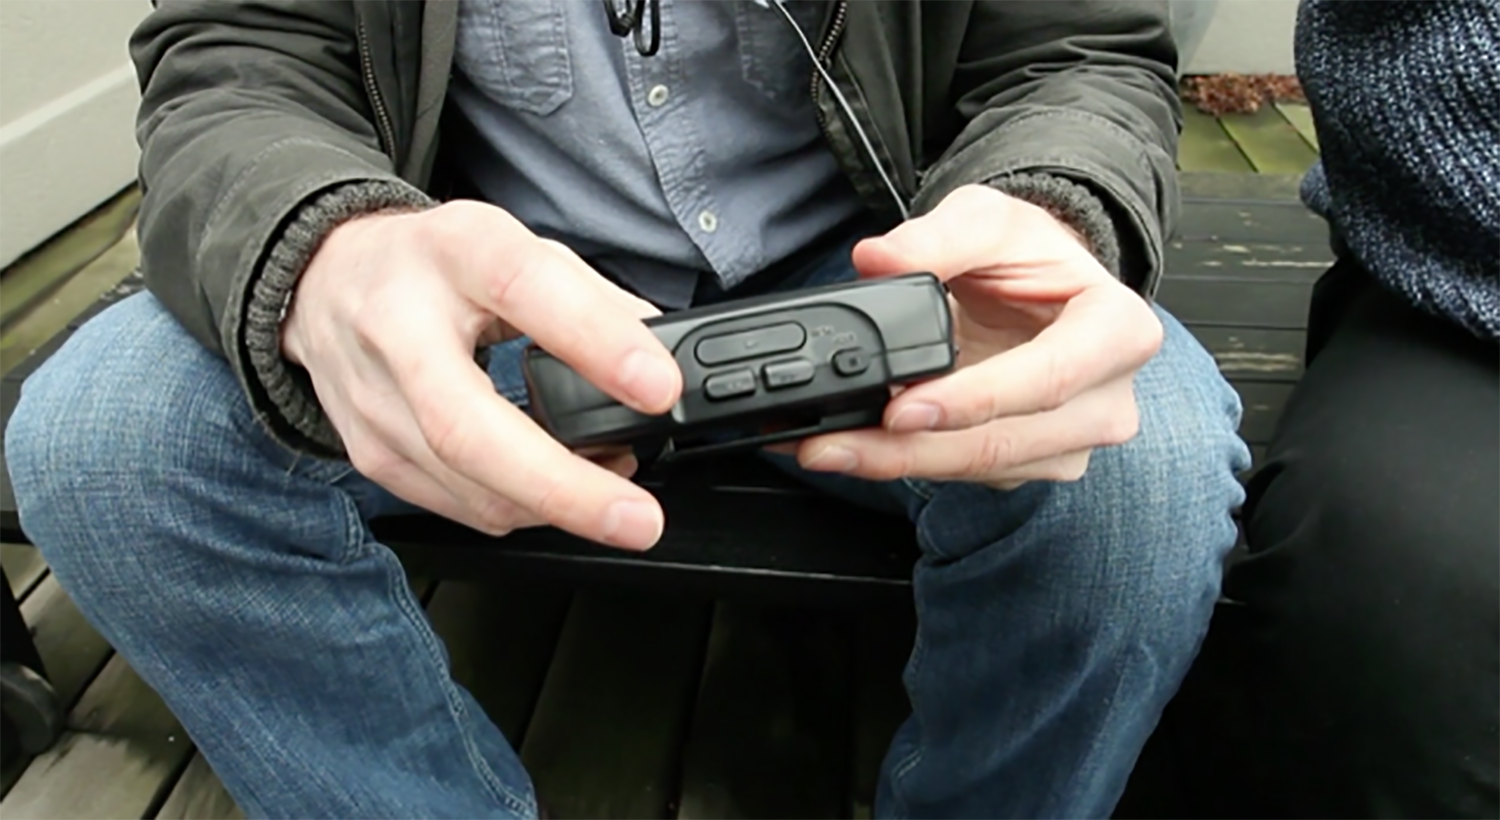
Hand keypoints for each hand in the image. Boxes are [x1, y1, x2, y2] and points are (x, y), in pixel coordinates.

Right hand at [281, 200, 680, 549]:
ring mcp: (375, 400)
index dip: (595, 343)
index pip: (524, 290)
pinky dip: (521, 510)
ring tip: (615, 492)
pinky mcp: (370, 454)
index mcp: (454, 253)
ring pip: (466, 486)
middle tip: (638, 518)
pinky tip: (557, 493)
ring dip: (555, 506)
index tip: (658, 388)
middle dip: (565, 488)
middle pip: (469, 429)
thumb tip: (661, 359)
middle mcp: (399, 327)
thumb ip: (590, 297)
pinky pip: (458, 506)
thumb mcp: (514, 246)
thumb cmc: (435, 265)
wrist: (325, 282)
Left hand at [794, 184, 1163, 487]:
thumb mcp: (989, 220)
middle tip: (832, 443)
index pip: (1048, 378)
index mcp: (1118, 330)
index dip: (973, 400)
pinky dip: (905, 464)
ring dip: (895, 464)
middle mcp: (1106, 399)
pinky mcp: (1032, 464)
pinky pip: (966, 474)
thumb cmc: (1030, 255)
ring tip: (825, 447)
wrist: (1042, 288)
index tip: (902, 409)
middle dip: (908, 449)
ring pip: (978, 468)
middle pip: (1003, 441)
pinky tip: (856, 449)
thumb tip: (877, 260)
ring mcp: (1072, 442)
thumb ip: (937, 237)